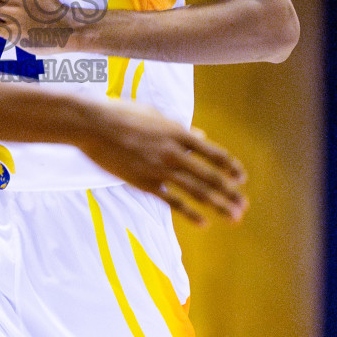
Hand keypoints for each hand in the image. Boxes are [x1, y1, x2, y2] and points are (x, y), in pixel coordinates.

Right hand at [77, 104, 247, 224]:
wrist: (93, 125)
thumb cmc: (122, 114)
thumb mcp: (155, 115)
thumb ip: (180, 129)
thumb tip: (200, 136)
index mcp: (178, 133)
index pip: (214, 153)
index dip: (230, 167)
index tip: (241, 178)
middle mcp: (174, 152)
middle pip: (211, 176)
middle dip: (231, 193)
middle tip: (243, 206)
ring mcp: (160, 169)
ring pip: (197, 191)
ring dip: (219, 205)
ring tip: (233, 217)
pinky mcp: (145, 183)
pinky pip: (173, 201)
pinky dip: (190, 213)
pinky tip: (203, 223)